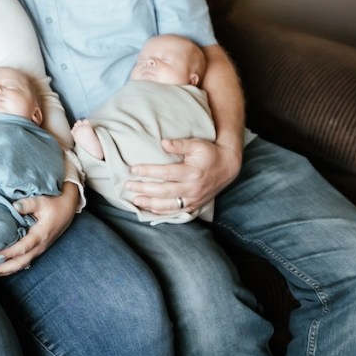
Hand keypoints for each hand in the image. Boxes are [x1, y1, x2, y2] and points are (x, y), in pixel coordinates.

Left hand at [0, 184, 79, 277]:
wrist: (68, 208)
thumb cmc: (55, 204)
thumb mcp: (43, 201)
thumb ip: (29, 203)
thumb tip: (15, 206)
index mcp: (40, 235)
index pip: (23, 248)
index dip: (9, 253)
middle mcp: (40, 246)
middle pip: (20, 262)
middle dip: (3, 269)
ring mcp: (39, 249)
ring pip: (22, 265)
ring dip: (5, 271)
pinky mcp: (37, 249)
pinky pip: (24, 262)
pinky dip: (11, 268)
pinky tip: (0, 270)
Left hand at [126, 137, 241, 215]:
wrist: (227, 168)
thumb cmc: (209, 153)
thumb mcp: (197, 144)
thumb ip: (180, 144)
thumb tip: (163, 143)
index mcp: (192, 172)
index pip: (166, 173)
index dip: (148, 172)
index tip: (133, 170)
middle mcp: (193, 188)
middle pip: (164, 191)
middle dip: (144, 189)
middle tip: (128, 186)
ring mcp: (194, 199)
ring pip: (169, 205)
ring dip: (150, 204)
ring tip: (135, 200)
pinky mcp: (194, 205)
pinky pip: (176, 211)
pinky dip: (162, 212)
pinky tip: (149, 208)